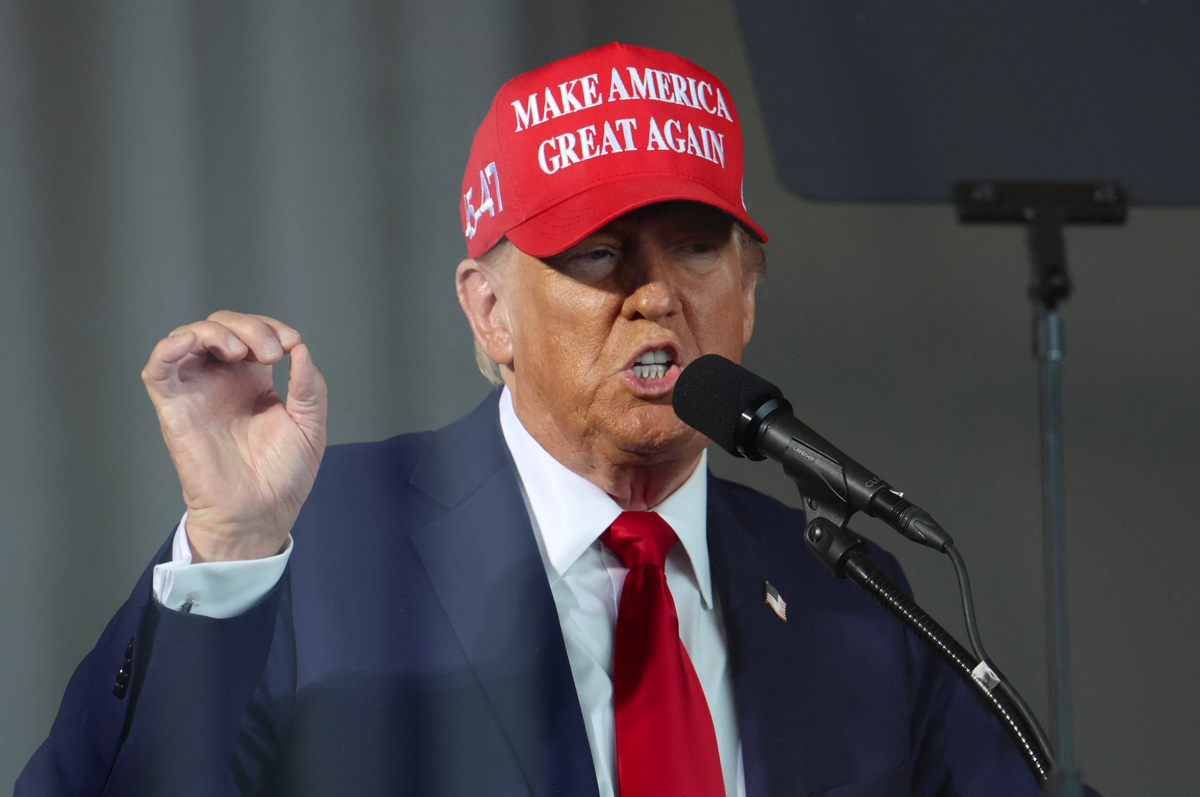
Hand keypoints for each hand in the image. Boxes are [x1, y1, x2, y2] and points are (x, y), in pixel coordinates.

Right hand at [142, 311, 327, 561]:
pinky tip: (190, 341)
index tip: (291, 343)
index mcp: (254, 381)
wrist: (261, 513)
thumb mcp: (310, 424)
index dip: (271, 326)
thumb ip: (309, 386)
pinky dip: (169, 345)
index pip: (253, 332)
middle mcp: (222, 381)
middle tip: (271, 351)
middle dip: (249, 326)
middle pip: (222, 326)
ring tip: (240, 351)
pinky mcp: (175, 408)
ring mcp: (197, 392)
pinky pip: (157, 368)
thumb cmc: (284, 476)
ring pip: (189, 337)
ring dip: (215, 330)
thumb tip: (300, 347)